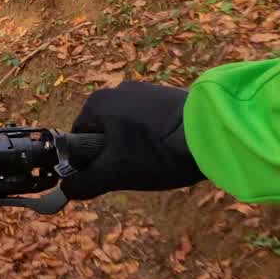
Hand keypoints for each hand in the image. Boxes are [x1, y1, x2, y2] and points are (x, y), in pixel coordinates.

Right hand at [60, 81, 204, 199]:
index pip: (79, 137)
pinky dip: (156, 137)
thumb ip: (84, 183)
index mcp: (97, 102)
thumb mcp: (114, 174)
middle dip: (115, 154)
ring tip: (157, 162)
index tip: (108, 174)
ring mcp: (146, 89)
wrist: (213, 131)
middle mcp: (118, 89)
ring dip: (137, 147)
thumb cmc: (156, 151)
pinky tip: (171, 151)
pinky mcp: (169, 95)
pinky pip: (151, 122)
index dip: (89, 161)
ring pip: (129, 128)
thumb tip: (66, 189)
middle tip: (134, 171)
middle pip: (105, 132)